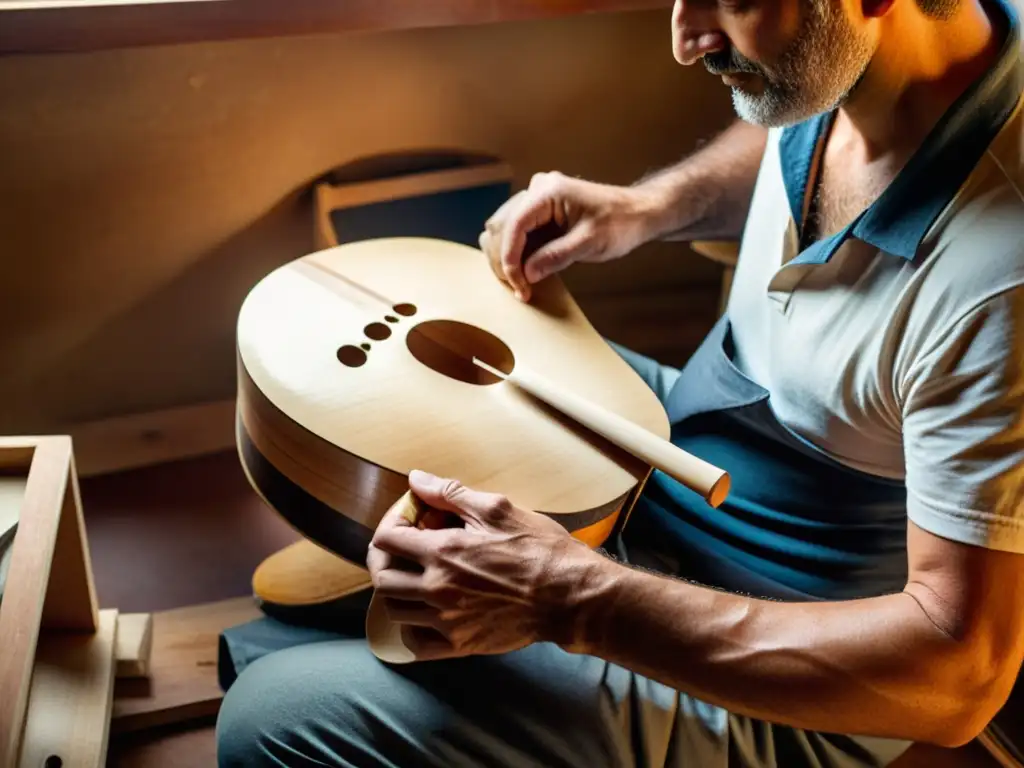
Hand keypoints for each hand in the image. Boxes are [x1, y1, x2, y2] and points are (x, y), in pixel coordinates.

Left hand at [366, 469, 611, 659]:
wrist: (570, 595)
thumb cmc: (539, 548)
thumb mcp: (497, 509)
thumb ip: (450, 493)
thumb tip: (416, 479)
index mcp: (443, 551)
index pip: (386, 539)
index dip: (392, 522)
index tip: (410, 517)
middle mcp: (437, 589)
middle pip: (382, 576)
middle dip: (385, 557)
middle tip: (403, 546)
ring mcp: (447, 621)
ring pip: (394, 610)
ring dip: (397, 589)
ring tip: (416, 575)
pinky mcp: (461, 645)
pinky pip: (416, 644)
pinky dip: (411, 627)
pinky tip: (425, 611)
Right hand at [478, 171, 656, 301]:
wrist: (638, 213)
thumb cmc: (620, 223)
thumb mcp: (589, 243)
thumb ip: (556, 257)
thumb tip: (527, 274)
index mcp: (547, 192)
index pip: (514, 226)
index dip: (510, 258)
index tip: (518, 284)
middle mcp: (537, 190)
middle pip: (501, 226)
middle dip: (504, 260)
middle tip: (517, 289)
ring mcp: (537, 199)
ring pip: (504, 230)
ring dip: (507, 258)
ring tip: (519, 284)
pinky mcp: (541, 212)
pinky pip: (518, 232)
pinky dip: (517, 254)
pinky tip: (524, 274)